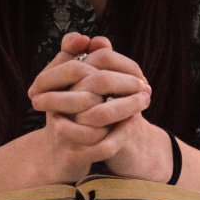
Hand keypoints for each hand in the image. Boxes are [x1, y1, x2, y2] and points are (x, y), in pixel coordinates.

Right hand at [30, 36, 158, 180]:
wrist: (58, 158)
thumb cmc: (71, 116)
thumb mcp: (74, 87)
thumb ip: (86, 61)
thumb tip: (101, 41)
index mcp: (53, 85)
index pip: (81, 64)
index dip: (114, 64)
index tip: (137, 71)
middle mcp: (53, 106)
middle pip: (94, 84)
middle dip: (125, 83)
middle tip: (146, 87)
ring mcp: (62, 131)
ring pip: (99, 115)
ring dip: (127, 108)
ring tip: (145, 103)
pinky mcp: (72, 155)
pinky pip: (102, 144)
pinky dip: (121, 134)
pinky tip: (133, 124)